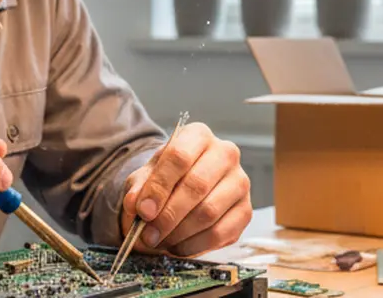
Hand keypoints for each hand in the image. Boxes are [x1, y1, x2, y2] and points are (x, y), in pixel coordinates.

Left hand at [120, 123, 252, 256]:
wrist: (184, 189)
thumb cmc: (165, 179)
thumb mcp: (144, 177)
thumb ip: (138, 188)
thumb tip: (136, 205)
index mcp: (198, 136)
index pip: (179, 157)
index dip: (159, 187)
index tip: (143, 211)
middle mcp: (225, 154)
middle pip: (197, 185)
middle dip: (168, 215)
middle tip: (149, 234)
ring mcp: (240, 182)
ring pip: (209, 212)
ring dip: (179, 233)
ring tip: (160, 240)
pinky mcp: (246, 211)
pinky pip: (220, 233)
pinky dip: (194, 245)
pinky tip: (178, 246)